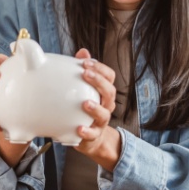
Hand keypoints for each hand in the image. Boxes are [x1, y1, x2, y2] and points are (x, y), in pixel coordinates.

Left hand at [73, 48, 121, 169]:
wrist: (89, 138)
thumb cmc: (85, 109)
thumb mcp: (83, 89)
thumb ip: (83, 71)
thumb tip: (82, 51)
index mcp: (104, 92)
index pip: (109, 77)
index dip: (100, 68)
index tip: (85, 62)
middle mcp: (106, 106)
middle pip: (110, 92)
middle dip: (99, 82)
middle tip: (85, 74)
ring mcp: (101, 121)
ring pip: (104, 114)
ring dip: (96, 108)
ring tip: (85, 103)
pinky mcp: (93, 136)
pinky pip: (92, 134)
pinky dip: (87, 131)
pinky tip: (79, 128)